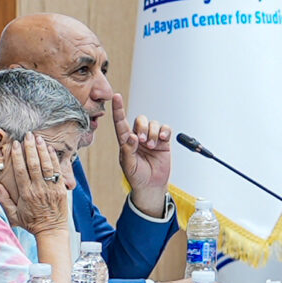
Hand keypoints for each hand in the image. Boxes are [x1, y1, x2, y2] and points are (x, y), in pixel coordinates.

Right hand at [0, 130, 71, 236]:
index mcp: (26, 194)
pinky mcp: (61, 189)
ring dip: (42, 150)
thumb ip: (5, 201)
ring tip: (38, 138)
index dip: (17, 156)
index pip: (21, 171)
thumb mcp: (14, 215)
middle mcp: (38, 189)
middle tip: (28, 135)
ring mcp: (51, 188)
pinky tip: (49, 149)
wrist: (51, 231)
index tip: (15, 144)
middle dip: (30, 148)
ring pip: (46, 165)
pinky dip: (54, 159)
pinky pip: (58, 171)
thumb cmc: (32, 223)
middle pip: (34, 164)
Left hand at [110, 99, 173, 213]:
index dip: (118, 109)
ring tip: (152, 146)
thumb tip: (132, 137)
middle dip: (142, 127)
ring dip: (152, 133)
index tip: (116, 97)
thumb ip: (128, 151)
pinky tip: (162, 139)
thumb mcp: (128, 166)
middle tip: (142, 141)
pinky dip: (164, 131)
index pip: (121, 123)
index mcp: (126, 141)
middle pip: (140, 120)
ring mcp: (151, 138)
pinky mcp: (163, 141)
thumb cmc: (137, 176)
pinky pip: (165, 129)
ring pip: (153, 124)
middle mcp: (138, 137)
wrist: (151, 185)